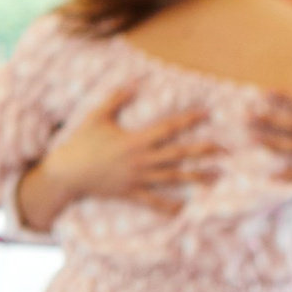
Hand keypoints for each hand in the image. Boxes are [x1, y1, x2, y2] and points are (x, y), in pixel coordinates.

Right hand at [17, 96, 222, 230]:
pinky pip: (152, 202)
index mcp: (135, 140)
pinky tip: (184, 210)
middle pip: (178, 155)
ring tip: (216, 177)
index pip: (168, 128)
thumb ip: (117, 97)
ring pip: (172, 178)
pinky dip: (168, 206)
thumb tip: (136, 81)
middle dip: (203, 151)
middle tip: (225, 149)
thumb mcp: (97, 116)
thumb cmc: (81, 143)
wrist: (66, 174)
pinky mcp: (129, 193)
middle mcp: (141, 160)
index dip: (189, 119)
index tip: (207, 112)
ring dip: (195, 177)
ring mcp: (137, 179)